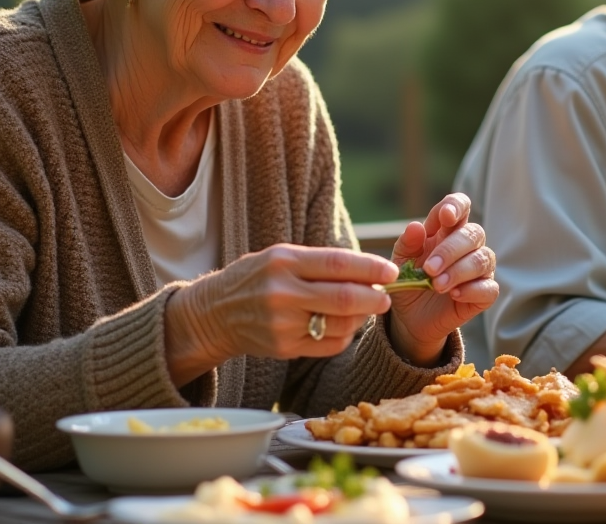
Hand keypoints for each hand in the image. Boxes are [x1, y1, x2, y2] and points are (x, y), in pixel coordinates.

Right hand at [164, 244, 398, 381]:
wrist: (214, 313)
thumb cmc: (255, 278)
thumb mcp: (280, 257)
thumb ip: (320, 263)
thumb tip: (369, 269)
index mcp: (283, 261)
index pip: (338, 263)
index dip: (371, 267)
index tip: (390, 270)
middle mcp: (282, 292)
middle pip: (344, 297)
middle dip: (375, 297)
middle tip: (387, 296)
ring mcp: (282, 323)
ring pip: (340, 324)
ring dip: (362, 318)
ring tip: (367, 309)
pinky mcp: (284, 348)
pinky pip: (329, 345)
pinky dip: (345, 336)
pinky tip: (346, 326)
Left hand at [386, 193, 497, 365]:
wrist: (410, 316)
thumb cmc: (409, 280)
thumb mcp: (400, 261)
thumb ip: (407, 243)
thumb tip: (416, 226)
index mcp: (446, 229)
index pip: (461, 206)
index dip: (457, 206)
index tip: (446, 216)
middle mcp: (467, 246)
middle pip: (473, 233)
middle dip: (451, 250)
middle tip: (430, 268)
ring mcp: (479, 269)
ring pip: (483, 259)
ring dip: (459, 271)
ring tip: (436, 285)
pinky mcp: (484, 293)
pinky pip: (489, 287)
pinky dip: (472, 290)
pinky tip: (455, 295)